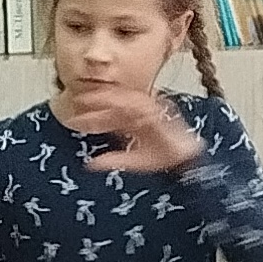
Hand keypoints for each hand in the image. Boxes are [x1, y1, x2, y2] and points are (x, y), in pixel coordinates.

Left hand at [72, 89, 202, 176]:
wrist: (186, 160)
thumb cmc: (164, 158)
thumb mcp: (133, 161)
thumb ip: (113, 160)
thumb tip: (90, 164)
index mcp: (137, 121)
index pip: (113, 113)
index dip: (95, 112)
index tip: (76, 114)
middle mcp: (143, 112)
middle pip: (117, 101)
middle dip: (98, 99)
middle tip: (77, 99)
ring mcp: (151, 111)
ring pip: (125, 99)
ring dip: (108, 97)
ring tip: (89, 99)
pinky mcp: (158, 113)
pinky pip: (140, 106)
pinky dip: (126, 104)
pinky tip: (111, 103)